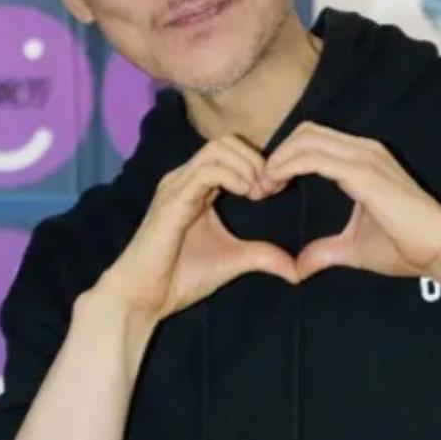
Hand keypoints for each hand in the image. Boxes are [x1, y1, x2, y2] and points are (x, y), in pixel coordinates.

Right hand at [96, 136, 295, 325]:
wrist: (145, 297)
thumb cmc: (180, 277)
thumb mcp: (232, 261)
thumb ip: (262, 256)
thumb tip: (296, 270)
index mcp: (197, 187)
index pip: (230, 152)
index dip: (259, 164)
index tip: (276, 190)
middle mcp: (185, 179)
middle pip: (226, 142)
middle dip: (255, 159)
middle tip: (270, 189)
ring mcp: (176, 186)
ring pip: (217, 148)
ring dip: (247, 165)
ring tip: (258, 192)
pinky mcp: (172, 199)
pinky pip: (206, 171)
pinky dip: (232, 175)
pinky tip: (246, 193)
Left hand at [265, 122, 440, 280]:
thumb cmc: (408, 246)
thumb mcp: (355, 248)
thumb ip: (326, 251)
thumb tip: (299, 267)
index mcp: (363, 160)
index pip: (314, 140)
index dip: (286, 157)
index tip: (269, 187)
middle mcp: (364, 150)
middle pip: (306, 132)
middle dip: (278, 154)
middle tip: (261, 186)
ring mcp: (365, 157)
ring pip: (306, 139)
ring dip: (278, 159)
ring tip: (265, 187)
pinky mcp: (363, 172)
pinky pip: (313, 157)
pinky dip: (287, 165)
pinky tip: (275, 184)